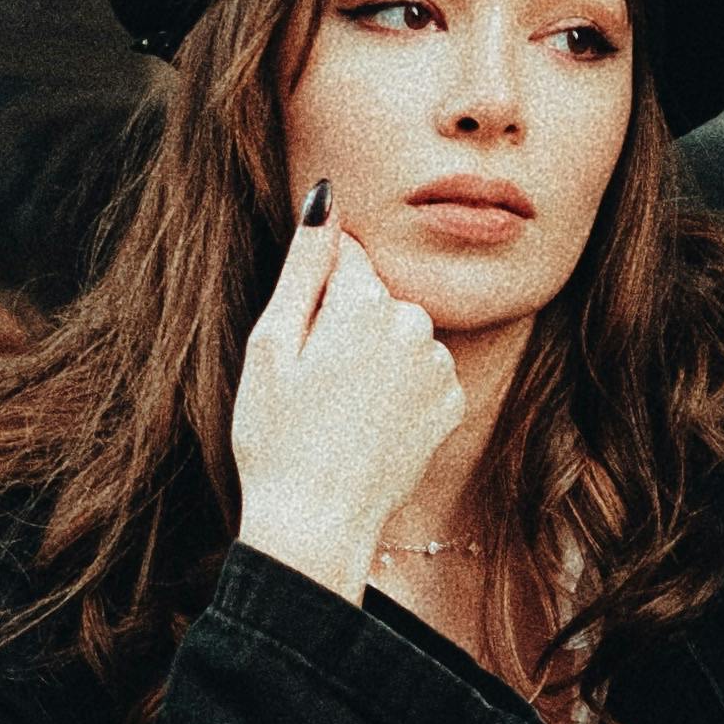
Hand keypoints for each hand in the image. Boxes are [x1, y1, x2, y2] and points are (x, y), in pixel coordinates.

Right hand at [230, 196, 467, 604]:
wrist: (318, 523)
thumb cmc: (278, 437)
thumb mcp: (271, 345)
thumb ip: (304, 266)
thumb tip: (326, 200)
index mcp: (364, 303)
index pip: (345, 256)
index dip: (315, 293)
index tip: (301, 337)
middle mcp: (415, 324)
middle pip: (375, 296)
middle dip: (346, 322)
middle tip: (313, 382)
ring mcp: (439, 365)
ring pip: (401, 333)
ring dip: (375, 356)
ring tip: (340, 409)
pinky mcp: (452, 401)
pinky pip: (422, 371)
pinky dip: (400, 389)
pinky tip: (370, 423)